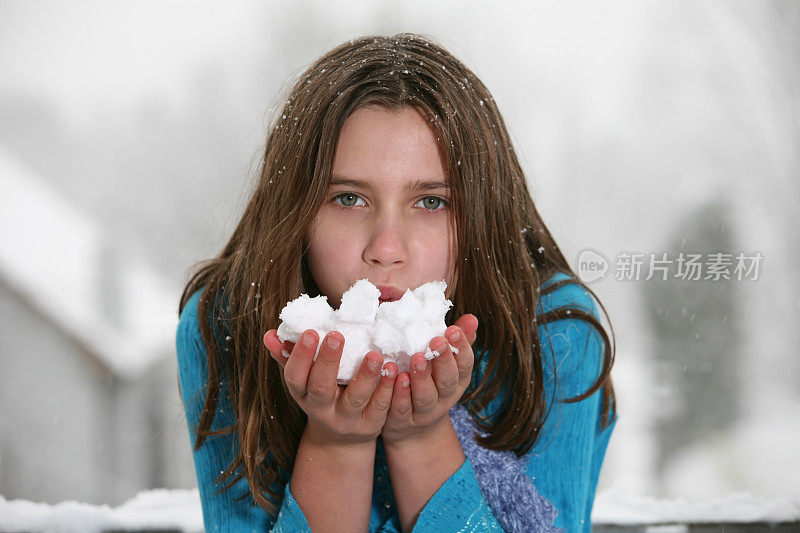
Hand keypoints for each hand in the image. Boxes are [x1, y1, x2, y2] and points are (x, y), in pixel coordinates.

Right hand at [263, 328, 398, 446]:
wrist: (340, 440)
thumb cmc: (321, 395)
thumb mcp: (303, 381)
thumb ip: (288, 356)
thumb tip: (269, 334)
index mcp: (303, 395)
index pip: (295, 377)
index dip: (300, 356)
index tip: (310, 332)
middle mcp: (322, 409)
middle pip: (322, 388)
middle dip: (328, 361)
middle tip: (337, 335)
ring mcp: (347, 420)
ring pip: (356, 399)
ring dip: (366, 376)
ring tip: (375, 354)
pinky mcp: (371, 425)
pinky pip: (380, 407)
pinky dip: (388, 389)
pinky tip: (395, 370)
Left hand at [380, 314, 478, 446]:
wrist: (413, 428)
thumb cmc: (431, 383)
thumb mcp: (446, 364)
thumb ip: (457, 342)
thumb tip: (472, 318)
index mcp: (458, 380)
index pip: (465, 364)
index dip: (460, 348)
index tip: (452, 330)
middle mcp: (445, 397)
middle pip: (447, 380)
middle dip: (443, 361)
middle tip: (436, 342)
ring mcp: (425, 411)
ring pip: (426, 396)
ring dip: (422, 378)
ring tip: (416, 358)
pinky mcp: (404, 420)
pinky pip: (403, 409)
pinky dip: (401, 395)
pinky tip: (397, 379)